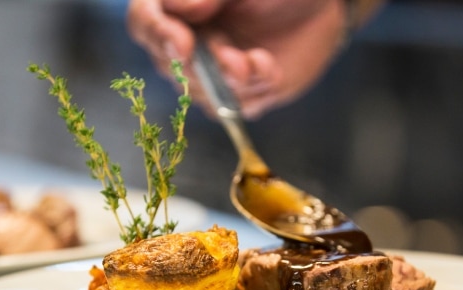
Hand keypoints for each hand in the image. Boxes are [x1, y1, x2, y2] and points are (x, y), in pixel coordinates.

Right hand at [126, 0, 348, 118]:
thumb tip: (180, 8)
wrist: (319, 6)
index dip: (156, 33)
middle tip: (223, 57)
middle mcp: (191, 43)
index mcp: (178, 10)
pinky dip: (254, 89)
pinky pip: (238, 106)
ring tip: (249, 62)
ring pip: (202, 92)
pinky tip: (268, 67)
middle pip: (168, 65)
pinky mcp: (246, 94)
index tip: (180, 40)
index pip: (143, 23)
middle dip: (194, 66)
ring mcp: (216, 73)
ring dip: (225, 81)